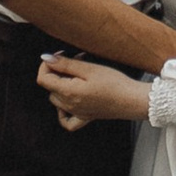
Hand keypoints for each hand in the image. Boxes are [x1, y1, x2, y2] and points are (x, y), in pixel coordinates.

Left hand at [36, 50, 153, 131]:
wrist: (132, 100)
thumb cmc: (114, 83)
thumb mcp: (89, 68)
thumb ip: (65, 64)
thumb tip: (46, 59)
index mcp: (68, 92)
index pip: (43, 78)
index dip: (48, 64)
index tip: (61, 55)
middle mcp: (69, 105)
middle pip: (50, 87)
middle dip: (59, 71)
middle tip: (77, 61)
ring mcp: (76, 113)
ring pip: (56, 99)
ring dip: (62, 84)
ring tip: (80, 74)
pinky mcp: (85, 117)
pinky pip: (67, 120)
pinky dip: (63, 112)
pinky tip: (69, 101)